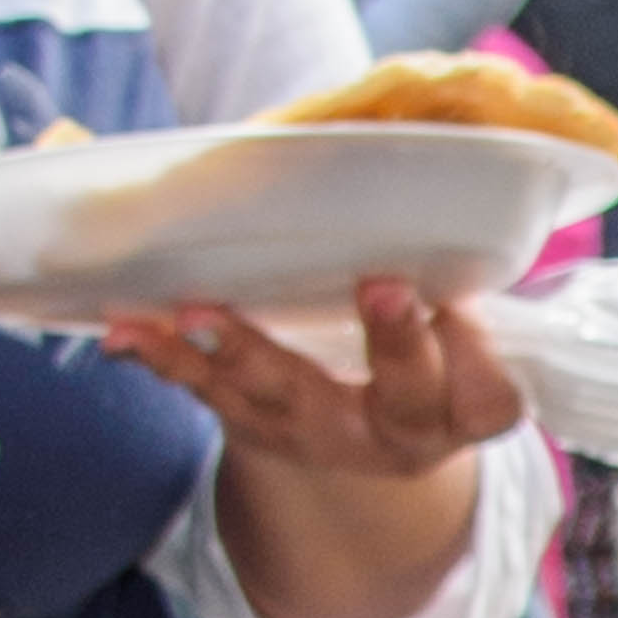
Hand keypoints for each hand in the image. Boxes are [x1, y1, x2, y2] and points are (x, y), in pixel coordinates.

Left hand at [99, 274, 529, 617]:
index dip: (482, 356)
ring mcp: (323, 438)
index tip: (462, 300)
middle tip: (386, 287)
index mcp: (461, 412)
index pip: (489, 400)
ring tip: (199, 311)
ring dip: (241, 353)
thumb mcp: (454, 337)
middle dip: (397, 344)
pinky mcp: (258, 429)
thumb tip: (428, 177)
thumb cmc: (419, 358)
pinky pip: (209, 394)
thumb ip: (451, 287)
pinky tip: (127, 334)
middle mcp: (399, 435)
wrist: (364, 440)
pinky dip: (164, 359)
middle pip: (406, 399)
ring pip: (287, 401)